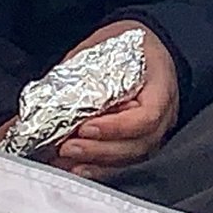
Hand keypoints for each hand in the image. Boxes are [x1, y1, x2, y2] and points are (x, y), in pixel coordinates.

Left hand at [37, 21, 177, 176]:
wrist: (145, 45)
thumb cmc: (129, 43)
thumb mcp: (107, 44)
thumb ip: (82, 72)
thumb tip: (47, 101)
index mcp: (162, 84)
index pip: (147, 116)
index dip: (116, 128)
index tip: (86, 127)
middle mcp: (165, 114)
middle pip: (139, 144)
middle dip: (99, 150)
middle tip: (67, 147)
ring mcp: (156, 132)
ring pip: (131, 159)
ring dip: (96, 163)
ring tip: (65, 160)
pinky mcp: (141, 143)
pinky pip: (124, 163)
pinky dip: (99, 169)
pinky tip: (76, 168)